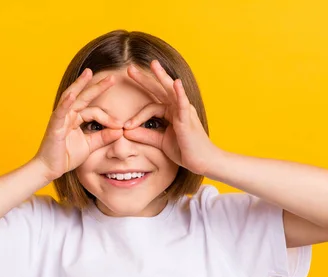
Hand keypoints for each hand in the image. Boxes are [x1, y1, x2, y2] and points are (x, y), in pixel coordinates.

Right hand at [34, 68, 123, 179]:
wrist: (50, 169)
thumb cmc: (66, 156)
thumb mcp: (90, 145)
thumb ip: (103, 137)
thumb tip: (120, 130)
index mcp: (76, 118)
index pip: (94, 111)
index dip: (108, 117)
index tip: (120, 125)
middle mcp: (68, 115)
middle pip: (84, 97)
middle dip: (98, 87)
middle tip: (112, 77)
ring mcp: (60, 119)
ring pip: (71, 98)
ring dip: (80, 85)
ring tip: (89, 73)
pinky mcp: (54, 126)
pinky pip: (60, 112)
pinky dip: (66, 102)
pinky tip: (72, 94)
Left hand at [122, 60, 218, 174]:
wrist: (202, 162)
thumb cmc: (185, 150)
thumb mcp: (160, 142)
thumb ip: (144, 135)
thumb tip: (125, 131)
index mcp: (172, 112)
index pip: (151, 107)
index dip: (137, 117)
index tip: (125, 127)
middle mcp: (178, 107)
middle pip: (159, 90)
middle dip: (145, 79)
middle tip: (129, 69)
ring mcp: (184, 111)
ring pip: (171, 91)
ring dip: (162, 77)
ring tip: (153, 64)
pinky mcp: (188, 119)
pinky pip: (183, 104)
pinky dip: (180, 93)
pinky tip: (176, 83)